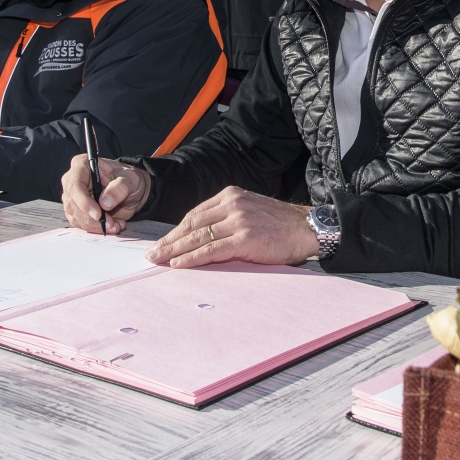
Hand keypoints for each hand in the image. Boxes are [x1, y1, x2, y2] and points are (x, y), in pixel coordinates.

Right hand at [61, 156, 147, 234]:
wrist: (132, 192)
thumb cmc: (129, 179)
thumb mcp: (130, 180)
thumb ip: (119, 188)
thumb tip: (105, 202)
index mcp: (82, 166)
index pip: (75, 185)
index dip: (84, 202)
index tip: (98, 215)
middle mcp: (73, 181)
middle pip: (72, 204)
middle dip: (91, 219)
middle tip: (111, 224)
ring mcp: (74, 198)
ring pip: (76, 217)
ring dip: (95, 226)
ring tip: (115, 226)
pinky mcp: (78, 212)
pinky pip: (81, 225)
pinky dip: (96, 229)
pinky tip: (112, 226)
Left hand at [149, 187, 318, 267]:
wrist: (307, 229)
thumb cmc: (280, 224)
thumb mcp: (251, 210)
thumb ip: (228, 218)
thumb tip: (202, 236)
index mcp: (231, 195)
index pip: (195, 214)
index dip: (176, 230)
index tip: (163, 242)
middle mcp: (232, 205)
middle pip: (191, 224)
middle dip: (169, 240)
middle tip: (152, 253)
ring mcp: (238, 221)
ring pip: (197, 237)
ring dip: (174, 250)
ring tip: (159, 260)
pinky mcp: (245, 239)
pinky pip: (211, 250)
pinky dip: (192, 258)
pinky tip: (179, 264)